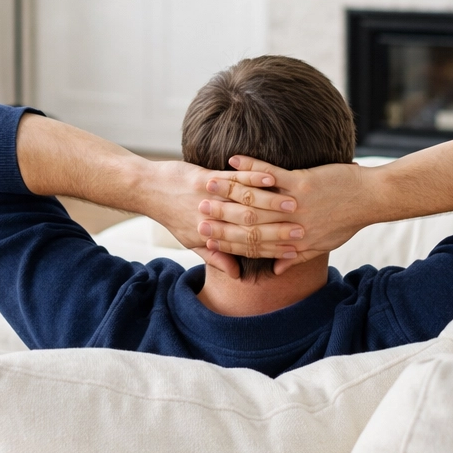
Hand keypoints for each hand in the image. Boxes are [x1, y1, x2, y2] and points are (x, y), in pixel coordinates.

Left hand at [144, 160, 303, 278]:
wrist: (148, 189)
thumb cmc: (172, 215)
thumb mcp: (190, 241)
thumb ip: (215, 257)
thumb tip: (235, 275)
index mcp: (209, 238)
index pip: (246, 246)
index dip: (270, 249)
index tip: (293, 250)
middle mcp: (211, 221)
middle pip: (250, 226)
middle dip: (279, 227)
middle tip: (304, 228)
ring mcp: (208, 199)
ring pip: (245, 203)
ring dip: (271, 202)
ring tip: (294, 203)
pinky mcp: (204, 178)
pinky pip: (234, 179)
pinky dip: (253, 178)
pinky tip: (271, 178)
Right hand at [200, 156, 367, 273]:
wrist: (370, 199)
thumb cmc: (346, 222)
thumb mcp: (321, 246)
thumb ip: (295, 259)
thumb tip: (274, 271)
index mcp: (291, 241)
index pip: (252, 244)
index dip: (227, 241)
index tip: (206, 236)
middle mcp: (289, 225)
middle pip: (246, 223)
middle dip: (219, 216)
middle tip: (197, 210)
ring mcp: (294, 203)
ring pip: (253, 198)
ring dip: (228, 189)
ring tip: (207, 183)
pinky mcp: (302, 182)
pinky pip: (270, 173)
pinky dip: (250, 166)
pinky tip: (233, 159)